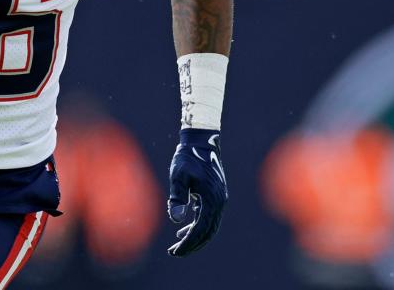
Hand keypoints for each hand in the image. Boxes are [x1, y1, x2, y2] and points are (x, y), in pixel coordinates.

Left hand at [167, 129, 227, 255]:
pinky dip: (196, 226)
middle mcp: (219, 202)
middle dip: (191, 244)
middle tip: (174, 253)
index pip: (201, 229)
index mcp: (212, 199)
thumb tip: (177, 220)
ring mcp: (219, 200)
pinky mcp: (214, 196)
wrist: (201, 140)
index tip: (175, 251)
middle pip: (207, 232)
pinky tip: (182, 230)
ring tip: (176, 247)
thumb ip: (177, 197)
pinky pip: (207, 217)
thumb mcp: (178, 175)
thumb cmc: (187, 156)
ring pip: (208, 227)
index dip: (188, 242)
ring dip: (194, 237)